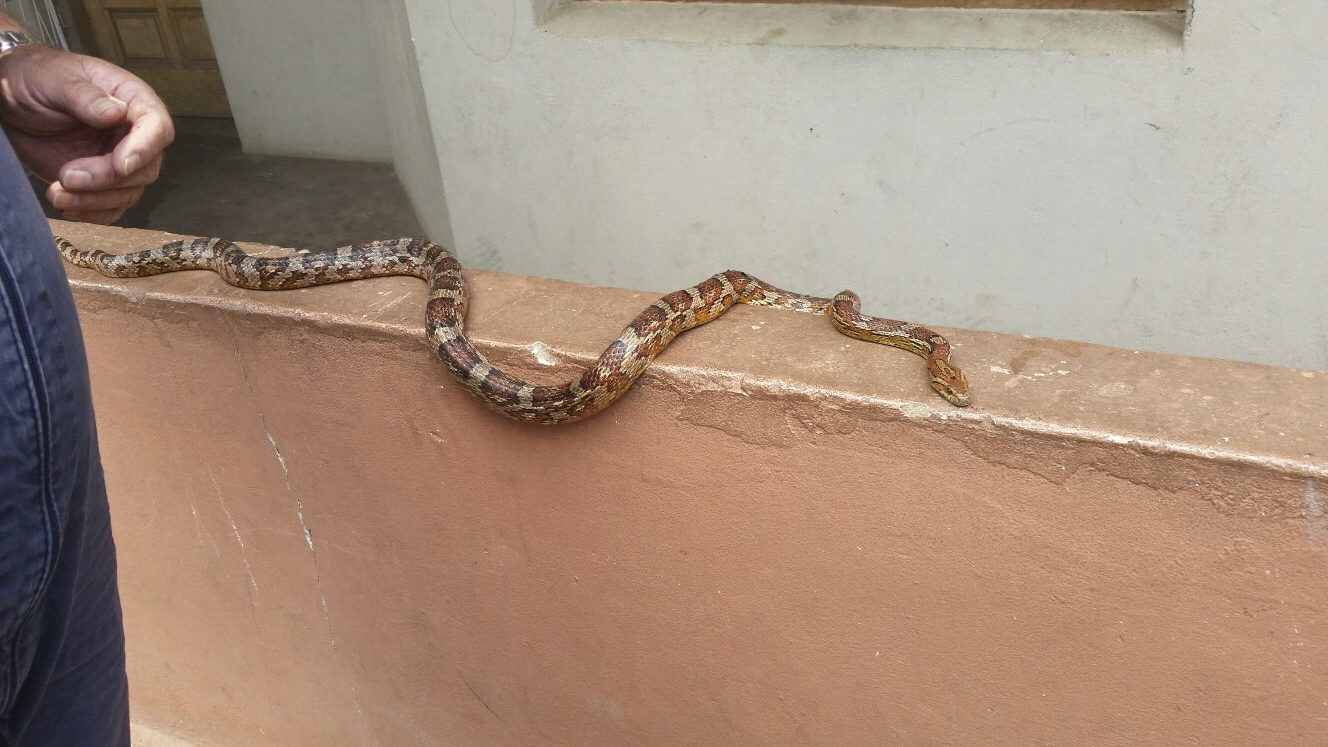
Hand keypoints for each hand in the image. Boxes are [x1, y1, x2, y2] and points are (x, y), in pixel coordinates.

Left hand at [0, 44, 173, 223]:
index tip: (120, 165)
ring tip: (55, 193)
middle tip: (66, 176)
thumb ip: (85, 96)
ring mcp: (118, 159)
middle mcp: (132, 133)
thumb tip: (117, 112)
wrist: (10, 99)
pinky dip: (91, 213)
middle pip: (145, 168)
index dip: (144, 149)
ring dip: (94, 200)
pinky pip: (110, 208)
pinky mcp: (101, 182)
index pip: (157, 127)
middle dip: (107, 179)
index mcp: (131, 100)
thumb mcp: (55, 79)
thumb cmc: (36, 77)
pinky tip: (65, 204)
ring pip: (129, 193)